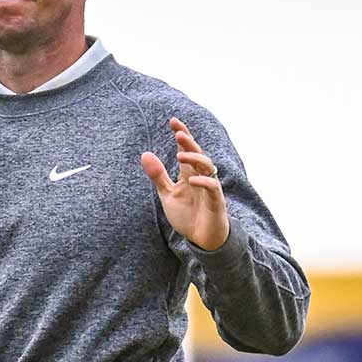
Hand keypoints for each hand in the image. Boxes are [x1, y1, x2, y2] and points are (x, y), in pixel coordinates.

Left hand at [140, 117, 229, 250]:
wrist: (202, 240)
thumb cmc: (187, 216)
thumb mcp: (168, 195)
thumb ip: (158, 176)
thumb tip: (145, 154)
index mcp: (188, 174)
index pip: (186, 150)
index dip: (182, 135)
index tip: (173, 121)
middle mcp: (200, 177)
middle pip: (198, 154)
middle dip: (189, 143)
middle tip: (178, 134)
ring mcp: (209, 188)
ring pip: (208, 167)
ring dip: (196, 159)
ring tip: (180, 155)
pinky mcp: (216, 202)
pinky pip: (213, 188)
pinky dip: (203, 182)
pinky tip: (191, 180)